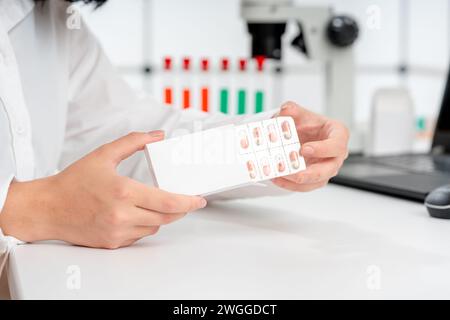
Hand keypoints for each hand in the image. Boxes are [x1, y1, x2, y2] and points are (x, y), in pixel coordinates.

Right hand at [0, 131, 206, 248]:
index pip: (168, 202)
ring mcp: (117, 232)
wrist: (48, 208)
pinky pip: (139, 236)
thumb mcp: (104, 155)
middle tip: (186, 201)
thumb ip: (133, 142)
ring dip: (161, 216)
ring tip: (154, 203)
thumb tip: (157, 135)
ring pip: (154, 227)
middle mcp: (122, 215)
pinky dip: (144, 225)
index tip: (200, 200)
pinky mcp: (112, 243)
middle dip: (181, 209)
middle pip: (167, 218)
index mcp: (124, 192)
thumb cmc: (73, 181)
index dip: (189, 202)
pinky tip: (135, 213)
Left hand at [272, 102, 348, 191]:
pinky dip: (291, 185)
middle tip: (295, 172)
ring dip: (298, 182)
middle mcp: (336, 155)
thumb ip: (293, 109)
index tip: (304, 149)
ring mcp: (327, 168)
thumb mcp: (301, 114)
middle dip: (311, 173)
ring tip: (281, 176)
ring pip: (317, 181)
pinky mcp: (316, 179)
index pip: (336, 145)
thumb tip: (285, 109)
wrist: (304, 134)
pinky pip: (306, 186)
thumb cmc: (310, 125)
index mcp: (338, 135)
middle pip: (329, 169)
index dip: (322, 149)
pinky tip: (278, 179)